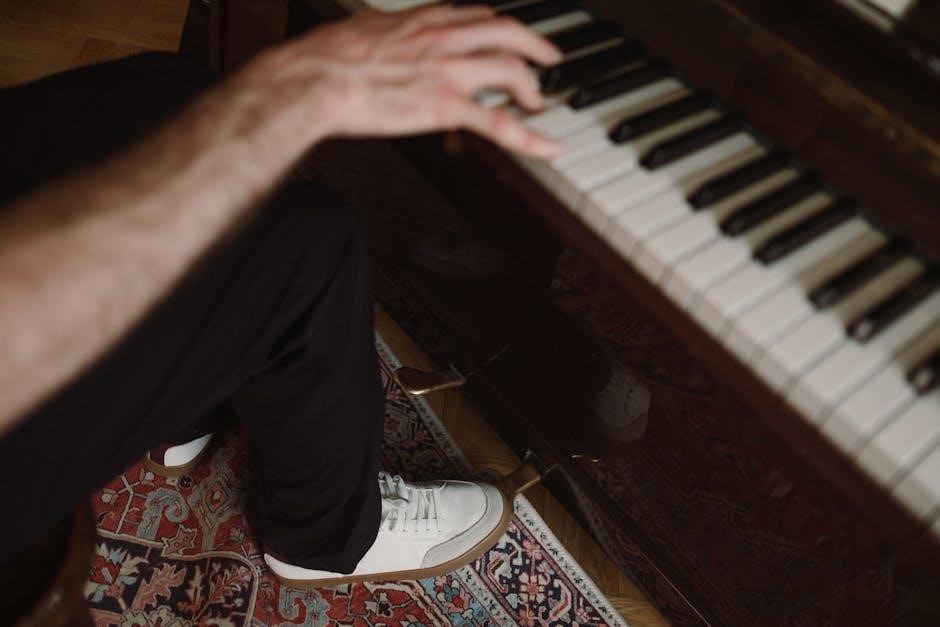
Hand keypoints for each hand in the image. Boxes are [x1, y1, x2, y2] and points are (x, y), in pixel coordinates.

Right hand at [252, 4, 563, 157]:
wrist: (316, 79)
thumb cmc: (328, 57)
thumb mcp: (365, 26)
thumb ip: (386, 28)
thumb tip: (382, 30)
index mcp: (424, 19)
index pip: (477, 14)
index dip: (499, 27)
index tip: (507, 35)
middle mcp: (445, 37)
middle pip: (507, 33)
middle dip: (535, 46)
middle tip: (548, 59)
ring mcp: (449, 71)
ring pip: (511, 71)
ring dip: (531, 88)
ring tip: (537, 104)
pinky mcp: (446, 106)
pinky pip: (500, 123)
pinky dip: (530, 137)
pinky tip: (549, 147)